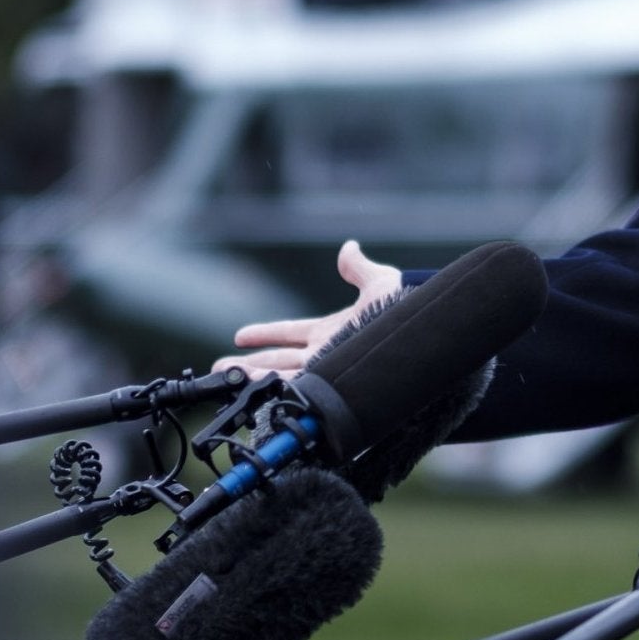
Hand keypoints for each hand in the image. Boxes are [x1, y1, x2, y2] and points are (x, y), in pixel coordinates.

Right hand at [215, 239, 405, 379]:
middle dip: (250, 363)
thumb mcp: (379, 284)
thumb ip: (358, 268)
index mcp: (331, 332)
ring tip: (226, 378)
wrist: (417, 334)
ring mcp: (328, 369)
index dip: (265, 333)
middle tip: (220, 367)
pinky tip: (254, 392)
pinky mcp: (332, 383)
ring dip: (253, 376)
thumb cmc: (405, 311)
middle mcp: (326, 353)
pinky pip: (299, 389)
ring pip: (282, 376)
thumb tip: (349, 247)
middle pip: (279, 359)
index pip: (290, 333)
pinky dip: (276, 390)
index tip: (239, 336)